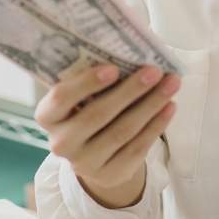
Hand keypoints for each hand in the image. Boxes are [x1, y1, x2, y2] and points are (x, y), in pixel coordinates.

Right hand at [34, 63, 178, 207]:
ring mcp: (84, 163)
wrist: (94, 156)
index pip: (62, 97)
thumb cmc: (89, 111)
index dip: (87, 83)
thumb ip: (96, 75)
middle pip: (97, 114)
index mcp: (48, 115)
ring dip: (150, 105)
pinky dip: (156, 125)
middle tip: (155, 71)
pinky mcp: (110, 174)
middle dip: (130, 91)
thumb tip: (131, 44)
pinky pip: (136, 147)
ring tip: (171, 84)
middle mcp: (60, 142)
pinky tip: (170, 107)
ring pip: (122, 131)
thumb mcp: (82, 97)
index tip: (114, 68)